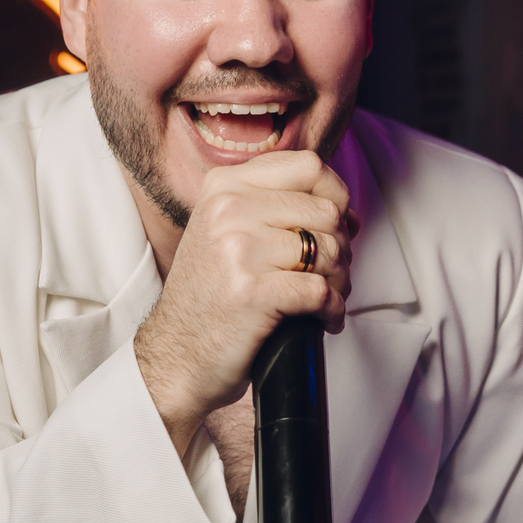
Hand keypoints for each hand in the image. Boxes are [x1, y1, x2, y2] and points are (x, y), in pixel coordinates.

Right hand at [133, 151, 354, 454]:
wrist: (176, 356)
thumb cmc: (210, 299)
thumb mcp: (228, 232)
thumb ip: (275, 208)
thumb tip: (346, 210)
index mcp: (224, 186)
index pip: (309, 166)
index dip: (336, 197)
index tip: (336, 226)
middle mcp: (228, 209)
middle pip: (326, 211)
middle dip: (341, 248)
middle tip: (331, 274)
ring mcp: (238, 249)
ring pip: (328, 250)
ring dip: (340, 281)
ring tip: (325, 298)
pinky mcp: (252, 292)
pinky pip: (321, 290)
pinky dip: (332, 309)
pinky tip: (321, 319)